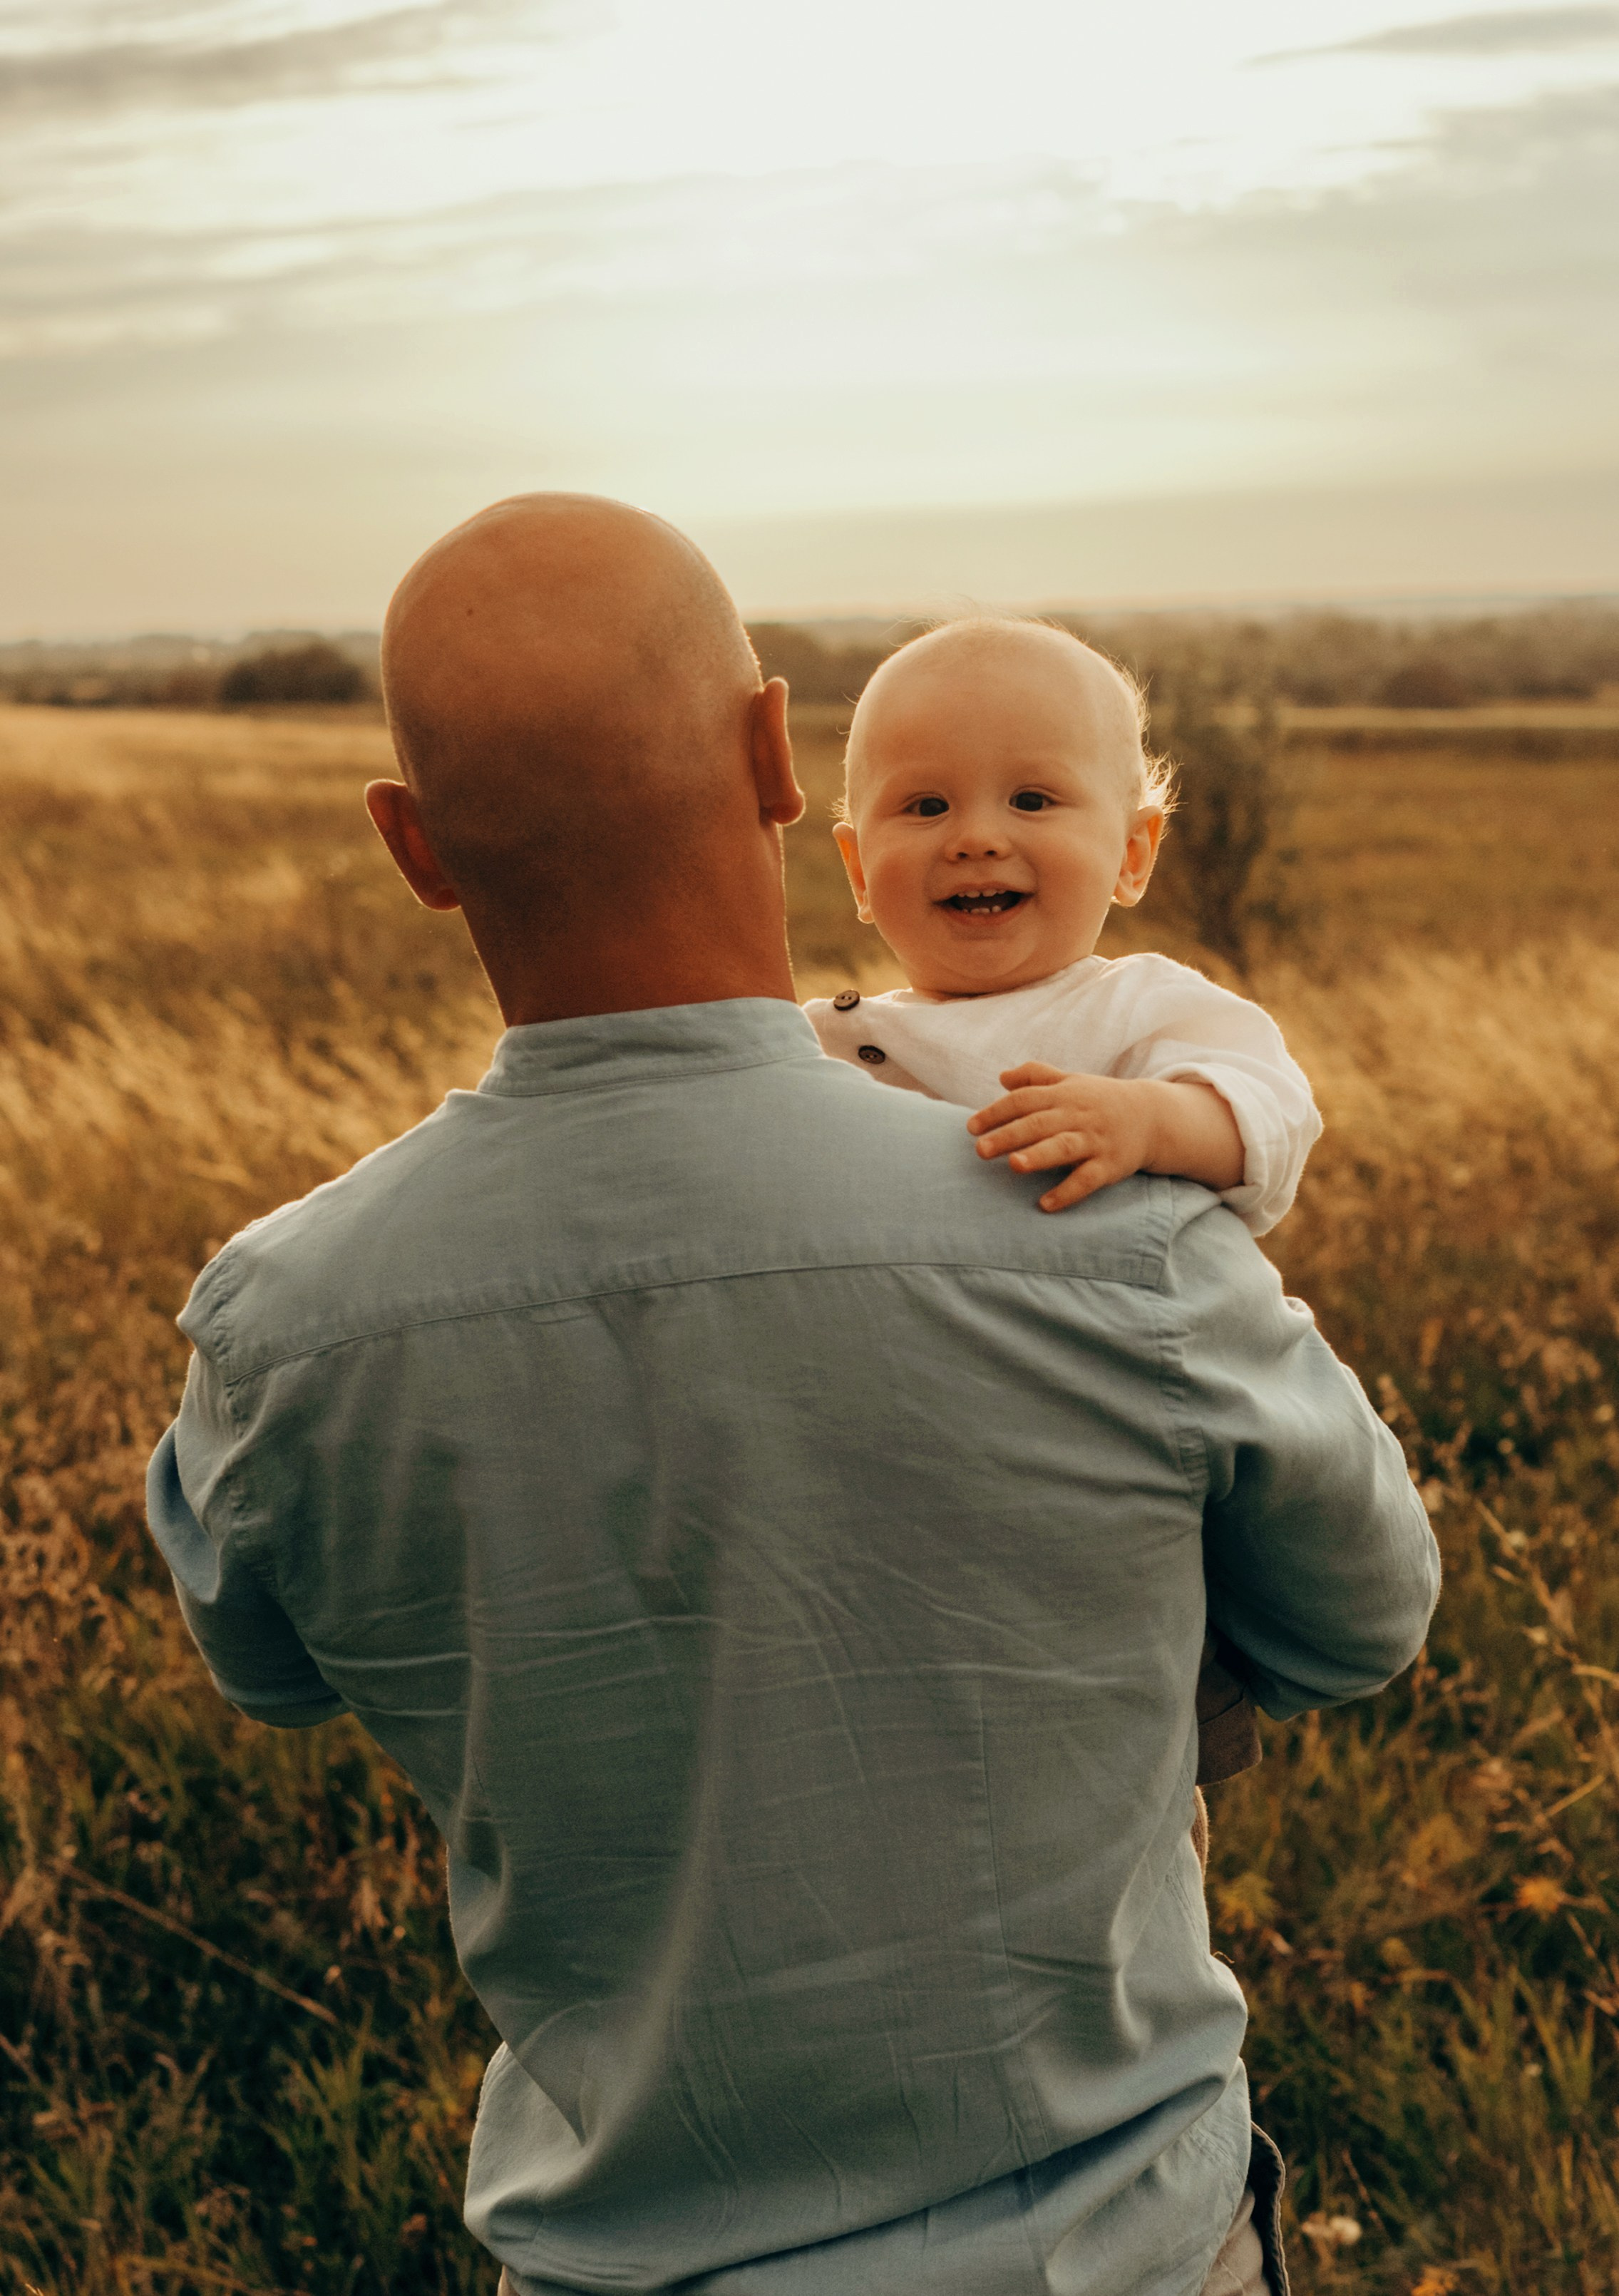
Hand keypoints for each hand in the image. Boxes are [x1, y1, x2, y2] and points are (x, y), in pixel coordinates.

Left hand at [966, 1063, 1155, 1211]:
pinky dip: (1067, 1192)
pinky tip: (1045, 1205)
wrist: (1152, 1116)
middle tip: (980, 1150)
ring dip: (1038, 1156)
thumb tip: (1002, 1077)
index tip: (971, 1127)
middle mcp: (1078, 1115)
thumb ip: (1037, 1076)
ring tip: (1014, 1165)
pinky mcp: (1110, 1165)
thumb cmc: (1100, 1100)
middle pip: (1039, 1123)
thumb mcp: (1071, 1082)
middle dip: (1009, 1135)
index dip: (997, 1112)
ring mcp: (1095, 1141)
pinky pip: (1087, 1180)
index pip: (1025, 1099)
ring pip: (1064, 1147)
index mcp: (1064, 1095)